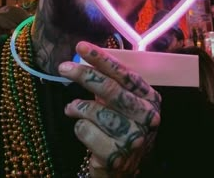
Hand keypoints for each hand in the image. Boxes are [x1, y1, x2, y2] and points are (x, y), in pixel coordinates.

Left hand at [59, 42, 160, 177]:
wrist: (124, 167)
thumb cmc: (121, 126)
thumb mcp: (123, 103)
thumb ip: (111, 83)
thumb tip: (83, 58)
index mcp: (150, 98)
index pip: (124, 73)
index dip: (101, 59)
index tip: (81, 47)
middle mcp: (147, 117)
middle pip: (110, 90)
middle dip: (84, 75)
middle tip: (63, 67)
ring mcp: (134, 138)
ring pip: (95, 111)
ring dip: (77, 107)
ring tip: (71, 108)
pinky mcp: (116, 156)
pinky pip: (86, 131)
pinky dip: (78, 127)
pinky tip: (83, 129)